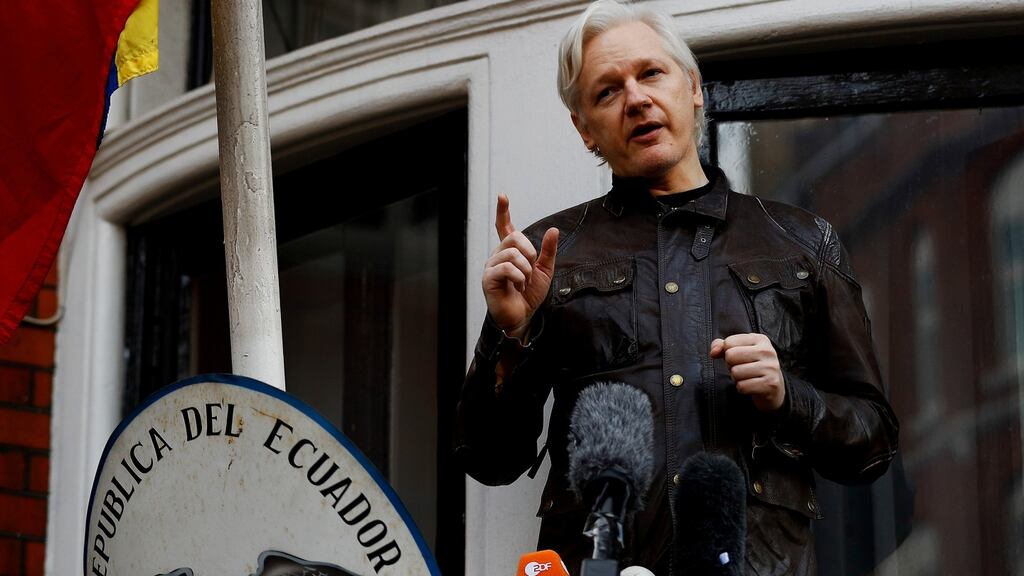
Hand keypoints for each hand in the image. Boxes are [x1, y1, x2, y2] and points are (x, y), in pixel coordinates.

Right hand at [482, 194, 558, 339]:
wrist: (522, 317)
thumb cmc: (529, 295)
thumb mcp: (545, 271)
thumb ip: (548, 251)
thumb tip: (553, 230)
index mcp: (510, 251)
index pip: (504, 227)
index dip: (503, 211)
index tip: (502, 196)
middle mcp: (498, 255)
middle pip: (515, 237)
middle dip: (530, 252)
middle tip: (531, 270)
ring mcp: (491, 266)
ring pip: (512, 253)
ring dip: (525, 270)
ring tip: (524, 283)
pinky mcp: (488, 278)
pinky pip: (506, 268)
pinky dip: (518, 277)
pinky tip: (517, 287)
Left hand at [710, 334, 784, 411]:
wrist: (773, 387)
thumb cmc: (751, 366)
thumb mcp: (737, 351)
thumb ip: (721, 346)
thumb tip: (713, 352)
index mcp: (760, 339)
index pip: (729, 342)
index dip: (728, 353)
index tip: (739, 358)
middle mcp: (767, 351)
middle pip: (730, 356)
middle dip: (731, 366)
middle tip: (742, 369)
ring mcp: (771, 367)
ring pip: (735, 372)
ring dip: (736, 378)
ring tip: (747, 377)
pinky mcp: (770, 384)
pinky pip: (742, 386)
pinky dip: (742, 388)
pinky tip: (751, 386)